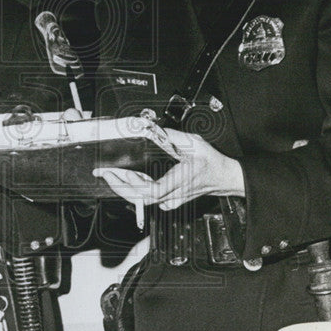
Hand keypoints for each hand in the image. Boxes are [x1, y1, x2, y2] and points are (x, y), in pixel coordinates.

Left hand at [93, 128, 244, 211]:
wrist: (224, 178)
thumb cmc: (212, 162)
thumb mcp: (196, 143)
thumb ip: (175, 136)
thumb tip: (156, 129)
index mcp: (181, 179)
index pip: (154, 190)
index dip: (135, 185)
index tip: (123, 173)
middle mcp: (175, 193)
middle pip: (142, 198)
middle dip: (120, 186)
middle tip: (106, 173)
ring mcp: (173, 199)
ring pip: (144, 201)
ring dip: (126, 190)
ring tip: (113, 176)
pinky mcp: (171, 201)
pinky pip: (150, 201)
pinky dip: (136, 194)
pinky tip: (129, 184)